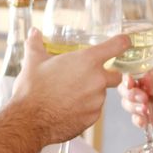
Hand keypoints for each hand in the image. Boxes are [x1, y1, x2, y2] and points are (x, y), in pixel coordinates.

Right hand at [10, 28, 128, 144]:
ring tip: (69, 95)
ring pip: (101, 94)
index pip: (117, 46)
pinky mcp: (92, 118)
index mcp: (87, 61)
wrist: (29, 120)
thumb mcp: (33, 61)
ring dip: (91, 93)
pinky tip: (67, 108)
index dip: (122, 43)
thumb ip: (36, 44)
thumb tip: (34, 32)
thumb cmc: (32, 89)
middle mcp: (97, 80)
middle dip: (107, 75)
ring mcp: (96, 101)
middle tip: (87, 76)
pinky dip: (84, 108)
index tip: (124, 42)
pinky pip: (93, 110)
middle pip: (116, 76)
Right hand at [119, 65, 152, 135]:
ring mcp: (143, 102)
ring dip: (133, 106)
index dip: (127, 76)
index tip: (129, 82)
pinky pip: (135, 118)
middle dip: (129, 93)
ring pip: (127, 102)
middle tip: (141, 98)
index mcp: (151, 73)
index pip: (132, 71)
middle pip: (125, 87)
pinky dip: (136, 119)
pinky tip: (143, 121)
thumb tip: (143, 79)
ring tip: (145, 110)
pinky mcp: (146, 116)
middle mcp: (144, 86)